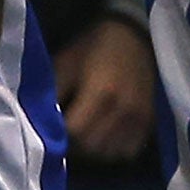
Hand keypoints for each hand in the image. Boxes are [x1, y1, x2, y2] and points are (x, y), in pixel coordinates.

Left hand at [54, 15, 156, 161]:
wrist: (132, 35)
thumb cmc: (92, 47)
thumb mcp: (65, 63)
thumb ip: (52, 94)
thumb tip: (40, 122)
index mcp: (100, 93)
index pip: (75, 132)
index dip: (59, 134)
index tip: (52, 128)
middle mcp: (122, 110)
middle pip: (91, 147)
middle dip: (73, 144)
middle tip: (65, 134)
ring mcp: (138, 119)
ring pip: (109, 153)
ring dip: (92, 150)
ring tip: (83, 135)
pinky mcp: (149, 122)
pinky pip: (128, 152)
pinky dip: (113, 150)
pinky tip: (103, 136)